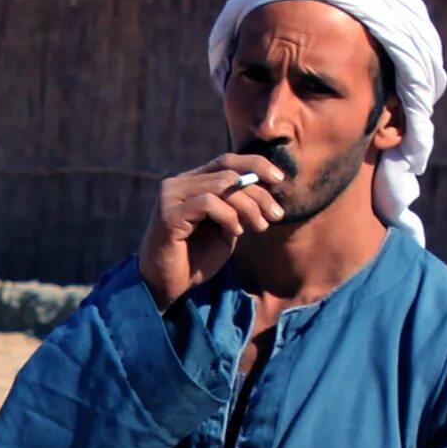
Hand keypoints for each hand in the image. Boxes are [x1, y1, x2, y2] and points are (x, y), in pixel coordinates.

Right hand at [137, 154, 286, 308]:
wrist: (165, 286)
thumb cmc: (195, 259)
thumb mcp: (225, 228)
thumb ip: (239, 206)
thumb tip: (268, 186)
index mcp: (191, 182)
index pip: (227, 161)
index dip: (256, 165)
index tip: (280, 180)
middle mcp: (178, 183)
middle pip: (229, 173)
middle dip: (259, 193)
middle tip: (276, 215)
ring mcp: (171, 196)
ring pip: (222, 186)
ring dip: (248, 206)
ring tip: (259, 227)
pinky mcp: (168, 214)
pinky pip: (208, 203)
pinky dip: (229, 216)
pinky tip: (236, 231)